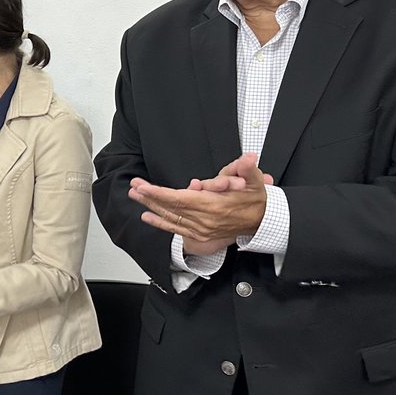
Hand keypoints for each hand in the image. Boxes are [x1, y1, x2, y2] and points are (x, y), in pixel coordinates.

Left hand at [129, 153, 268, 254]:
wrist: (262, 221)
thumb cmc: (254, 199)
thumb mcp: (255, 180)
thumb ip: (248, 169)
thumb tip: (248, 159)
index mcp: (212, 205)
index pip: (179, 198)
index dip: (159, 193)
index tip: (143, 187)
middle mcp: (203, 219)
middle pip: (170, 207)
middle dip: (149, 196)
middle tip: (134, 186)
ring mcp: (200, 229)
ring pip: (170, 217)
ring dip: (151, 206)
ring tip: (135, 196)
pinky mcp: (199, 235)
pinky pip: (176, 229)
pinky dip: (160, 223)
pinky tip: (147, 216)